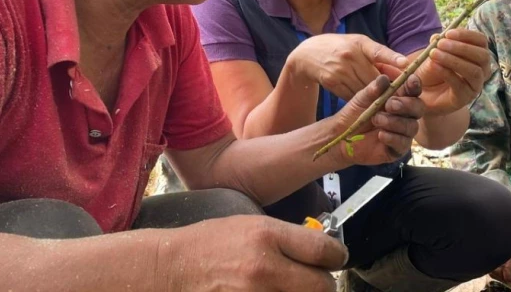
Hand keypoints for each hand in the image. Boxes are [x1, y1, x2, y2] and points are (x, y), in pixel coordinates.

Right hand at [172, 215, 346, 291]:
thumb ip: (287, 236)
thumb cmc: (210, 244)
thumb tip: (322, 248)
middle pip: (322, 286)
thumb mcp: (250, 224)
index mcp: (266, 236)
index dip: (337, 255)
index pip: (324, 250)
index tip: (335, 257)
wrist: (172, 269)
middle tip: (315, 278)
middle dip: (324, 282)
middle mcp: (265, 268)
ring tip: (290, 286)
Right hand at [288, 34, 404, 100]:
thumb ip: (378, 57)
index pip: (377, 50)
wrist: (308, 54)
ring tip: (386, 106)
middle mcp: (349, 56)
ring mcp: (339, 70)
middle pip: (374, 79)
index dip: (391, 57)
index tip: (404, 64)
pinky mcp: (332, 82)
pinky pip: (351, 96)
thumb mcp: (358, 45)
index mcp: (359, 43)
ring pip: (364, 90)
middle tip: (401, 100)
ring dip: (375, 99)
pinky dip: (360, 101)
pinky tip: (366, 104)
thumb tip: (402, 70)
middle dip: (387, 90)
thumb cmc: (340, 48)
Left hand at [332, 74, 424, 165]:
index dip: (414, 85)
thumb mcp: (361, 99)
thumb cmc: (353, 114)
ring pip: (411, 126)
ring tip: (376, 120)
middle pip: (418, 108)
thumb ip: (373, 89)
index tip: (411, 82)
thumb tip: (385, 79)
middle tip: (390, 104)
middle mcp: (404, 115)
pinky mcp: (398, 149)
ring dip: (394, 122)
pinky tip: (380, 135)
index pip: (412, 91)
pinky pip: (403, 143)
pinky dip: (392, 138)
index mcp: (398, 98)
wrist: (341, 136)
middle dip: (406, 105)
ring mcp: (402, 132)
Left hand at [388, 29, 489, 115]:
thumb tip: (437, 37)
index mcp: (477, 55)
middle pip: (483, 56)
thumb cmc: (431, 71)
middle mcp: (481, 70)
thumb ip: (436, 44)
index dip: (467, 35)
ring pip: (474, 71)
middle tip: (441, 44)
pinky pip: (460, 84)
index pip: (481, 41)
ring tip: (434, 54)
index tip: (448, 33)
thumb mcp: (433, 54)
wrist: (422, 94)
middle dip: (462, 47)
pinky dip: (446, 73)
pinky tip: (434, 66)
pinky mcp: (465, 98)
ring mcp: (475, 85)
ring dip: (453, 60)